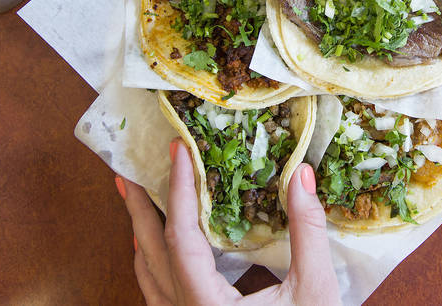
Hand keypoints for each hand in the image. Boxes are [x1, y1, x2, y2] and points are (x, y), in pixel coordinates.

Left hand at [116, 139, 340, 304]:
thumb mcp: (315, 291)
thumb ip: (307, 231)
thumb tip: (302, 175)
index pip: (181, 235)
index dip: (178, 189)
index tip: (177, 150)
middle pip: (149, 254)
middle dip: (136, 210)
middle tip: (126, 174)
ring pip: (147, 277)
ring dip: (140, 236)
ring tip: (137, 204)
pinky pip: (158, 294)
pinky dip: (154, 264)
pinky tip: (161, 252)